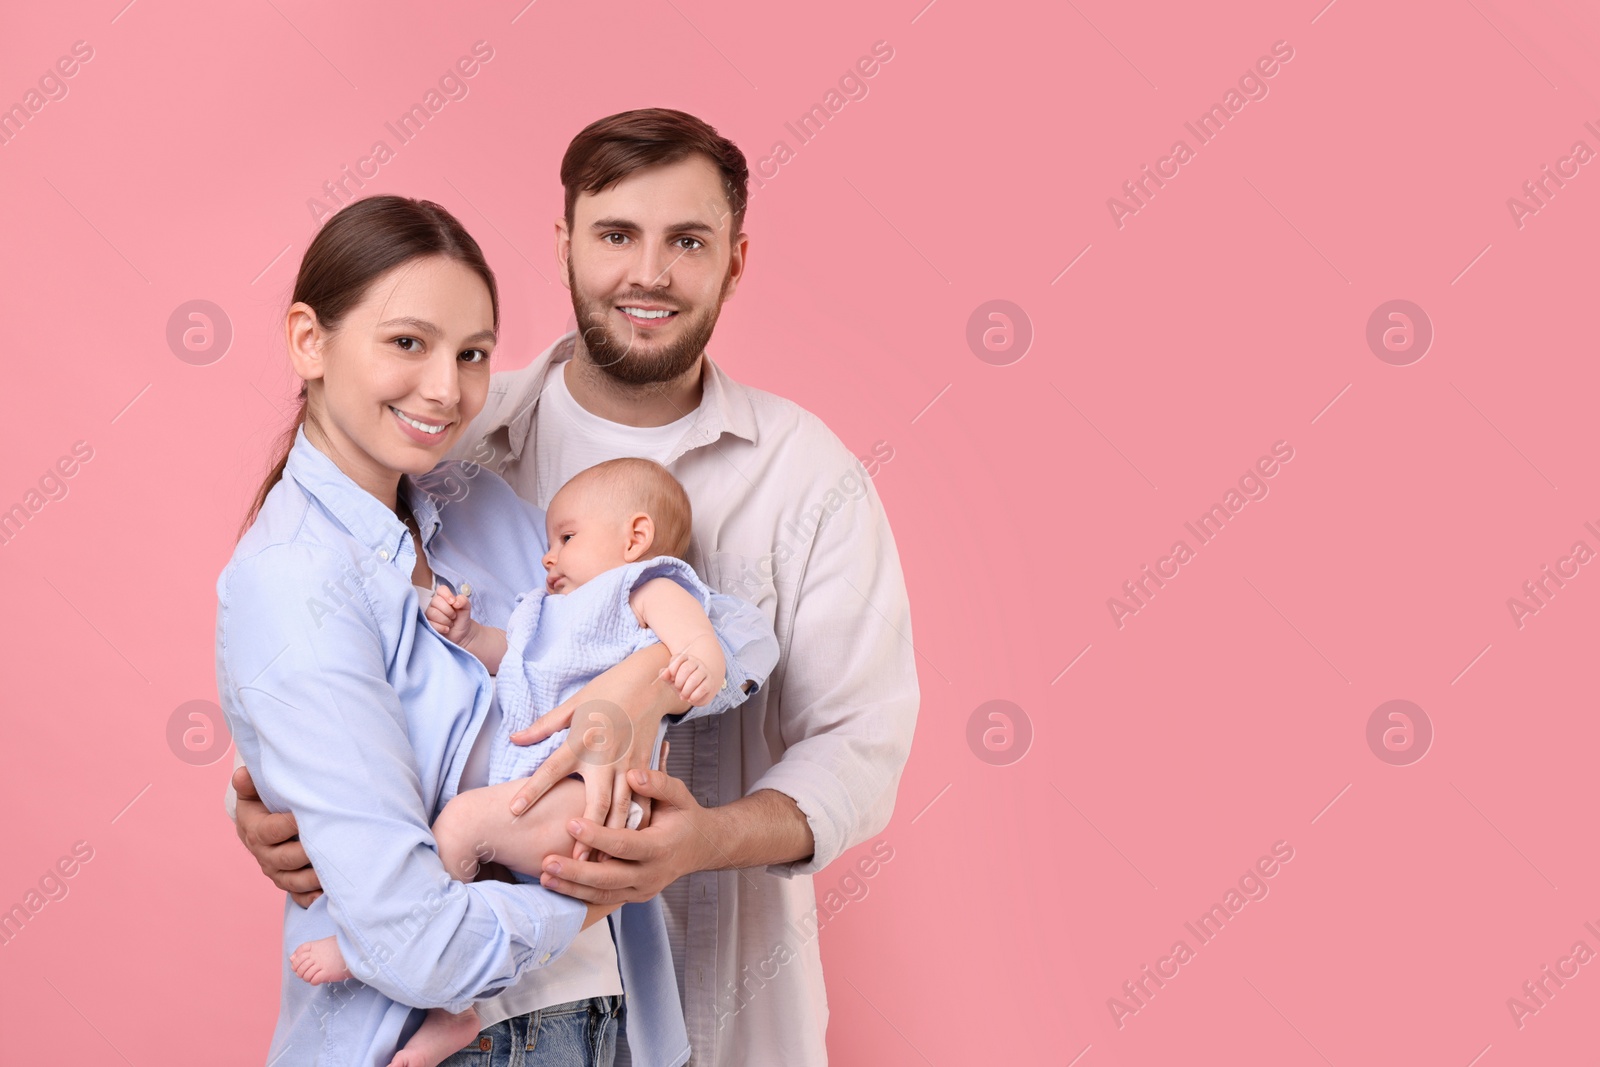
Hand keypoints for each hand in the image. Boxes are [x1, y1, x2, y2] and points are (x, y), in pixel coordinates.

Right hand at [232, 765, 321, 907]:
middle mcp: (265, 855)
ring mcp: (277, 872)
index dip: (288, 825)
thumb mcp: (253, 793)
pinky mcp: (289, 883)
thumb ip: (249, 785)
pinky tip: (325, 895)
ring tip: (334, 870)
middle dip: (306, 853)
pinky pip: (298, 896)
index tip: (306, 816)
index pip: (270, 831)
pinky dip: (311, 898)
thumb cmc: (262, 804)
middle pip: (285, 859)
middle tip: (330, 843)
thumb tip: (242, 774)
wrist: (261, 826)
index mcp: (255, 832)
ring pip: (294, 880)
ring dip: (313, 877)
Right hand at [425, 585, 474, 644]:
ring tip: (451, 624)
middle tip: (454, 616)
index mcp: (444, 597)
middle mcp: (434, 604)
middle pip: (435, 601)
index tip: (453, 602)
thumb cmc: (462, 618)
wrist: (461, 633)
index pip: (441, 589)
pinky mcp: (428, 624)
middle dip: (448, 610)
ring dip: (445, 620)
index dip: (447, 595)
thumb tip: (456, 602)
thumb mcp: (466, 608)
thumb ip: (463, 600)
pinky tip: (447, 629)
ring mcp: (429, 614)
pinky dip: (441, 627)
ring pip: (432, 613)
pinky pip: (430, 623)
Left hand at [506, 644, 686, 855]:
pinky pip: (642, 800)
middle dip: (587, 834)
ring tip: (601, 863)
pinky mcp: (646, 767)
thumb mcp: (573, 705)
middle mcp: (605, 757)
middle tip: (575, 861)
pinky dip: (637, 823)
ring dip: (612, 837)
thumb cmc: (606, 692)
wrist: (649, 683)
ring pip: (624, 808)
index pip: (551, 769)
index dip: (532, 790)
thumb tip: (514, 738)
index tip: (514, 811)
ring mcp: (629, 764)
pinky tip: (630, 844)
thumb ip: (543, 726)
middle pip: (596, 801)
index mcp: (581, 741)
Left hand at [537, 768, 721, 904]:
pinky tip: (556, 886)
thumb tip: (633, 774)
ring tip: (544, 877)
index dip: (597, 836)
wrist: (701, 847)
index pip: (625, 844)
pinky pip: (603, 899)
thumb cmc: (685, 816)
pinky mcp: (633, 896)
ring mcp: (642, 890)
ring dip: (572, 888)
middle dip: (576, 872)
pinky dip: (579, 895)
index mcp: (661, 847)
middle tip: (546, 861)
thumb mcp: (679, 794)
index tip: (571, 823)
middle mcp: (651, 874)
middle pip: (609, 878)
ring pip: (603, 894)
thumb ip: (658, 782)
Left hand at [659, 651, 721, 706]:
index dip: (672, 669)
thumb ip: (665, 675)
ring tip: (683, 696)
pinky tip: (690, 699)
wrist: (697, 693)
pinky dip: (694, 696)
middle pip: (686, 668)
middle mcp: (696, 663)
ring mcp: (704, 672)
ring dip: (686, 690)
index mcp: (685, 659)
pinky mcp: (710, 683)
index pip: (679, 658)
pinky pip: (703, 688)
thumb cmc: (682, 683)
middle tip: (677, 688)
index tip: (671, 678)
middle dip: (679, 681)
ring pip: (694, 679)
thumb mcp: (671, 679)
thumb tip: (663, 674)